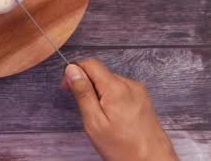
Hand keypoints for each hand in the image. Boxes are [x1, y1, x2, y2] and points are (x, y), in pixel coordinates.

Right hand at [62, 60, 177, 160]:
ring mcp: (139, 91)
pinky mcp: (143, 99)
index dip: (75, 71)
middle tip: (84, 109)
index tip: (67, 87)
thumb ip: (83, 93)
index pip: (90, 63)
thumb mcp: (94, 122)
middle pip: (100, 73)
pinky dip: (111, 98)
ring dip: (99, 93)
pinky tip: (112, 117)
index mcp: (116, 87)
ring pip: (110, 81)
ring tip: (100, 117)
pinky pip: (121, 90)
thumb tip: (72, 69)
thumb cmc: (123, 147)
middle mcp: (130, 84)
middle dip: (87, 85)